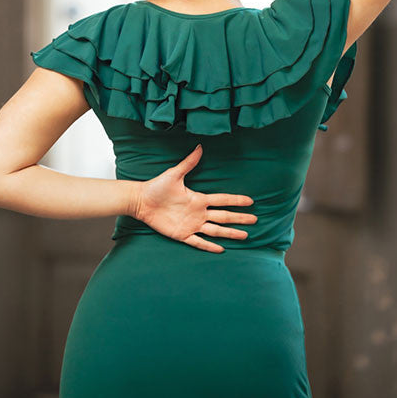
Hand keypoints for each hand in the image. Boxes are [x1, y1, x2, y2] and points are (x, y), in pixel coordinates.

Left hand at [132, 143, 257, 252]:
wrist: (141, 201)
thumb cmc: (157, 186)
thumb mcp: (174, 174)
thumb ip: (188, 163)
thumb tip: (199, 147)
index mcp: (198, 199)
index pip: (222, 200)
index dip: (236, 201)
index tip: (250, 201)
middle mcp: (198, 213)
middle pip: (224, 217)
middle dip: (239, 218)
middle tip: (254, 220)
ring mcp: (191, 225)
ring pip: (215, 231)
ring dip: (230, 233)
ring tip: (244, 236)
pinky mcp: (182, 235)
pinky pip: (198, 242)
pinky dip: (209, 246)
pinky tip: (221, 250)